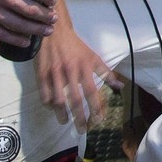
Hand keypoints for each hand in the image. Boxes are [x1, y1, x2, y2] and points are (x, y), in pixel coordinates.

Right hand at [35, 16, 122, 130]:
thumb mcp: (93, 56)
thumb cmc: (76, 46)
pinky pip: (44, 94)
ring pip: (58, 99)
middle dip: (79, 117)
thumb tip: (120, 86)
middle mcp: (70, 71)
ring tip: (66, 122)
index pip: (92, 91)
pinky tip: (52, 109)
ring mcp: (54, 73)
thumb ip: (106, 72)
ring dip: (62, 114)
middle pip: (75, 99)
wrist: (54, 32)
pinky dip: (48, 104)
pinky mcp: (41, 74)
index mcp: (85, 67)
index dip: (96, 107)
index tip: (98, 119)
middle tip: (82, 130)